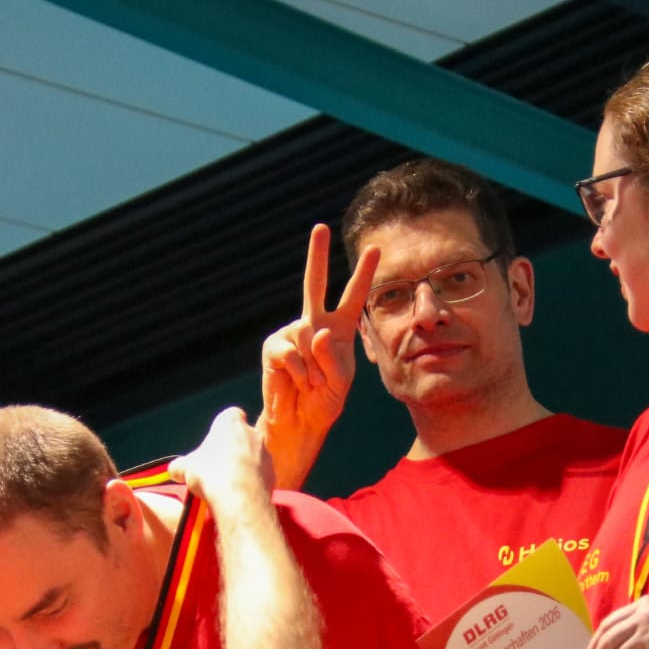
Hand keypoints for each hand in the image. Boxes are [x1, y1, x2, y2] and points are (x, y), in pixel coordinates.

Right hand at [170, 407, 273, 504]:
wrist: (238, 497)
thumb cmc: (210, 473)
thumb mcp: (185, 468)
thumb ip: (180, 465)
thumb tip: (175, 470)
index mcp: (230, 422)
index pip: (230, 416)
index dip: (221, 429)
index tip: (213, 444)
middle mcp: (253, 433)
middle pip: (242, 437)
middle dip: (232, 449)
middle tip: (218, 467)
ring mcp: (266, 453)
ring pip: (254, 456)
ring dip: (244, 467)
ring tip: (228, 485)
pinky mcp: (274, 474)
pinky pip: (261, 475)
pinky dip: (253, 482)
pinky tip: (241, 495)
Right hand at [257, 224, 379, 488]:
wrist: (299, 421)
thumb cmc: (324, 400)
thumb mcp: (341, 380)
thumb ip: (334, 357)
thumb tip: (315, 332)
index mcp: (340, 329)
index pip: (354, 297)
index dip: (363, 274)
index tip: (374, 249)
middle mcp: (315, 324)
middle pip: (314, 284)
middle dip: (316, 255)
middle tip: (320, 227)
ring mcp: (292, 332)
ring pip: (307, 336)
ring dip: (315, 367)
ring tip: (313, 383)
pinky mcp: (274, 346)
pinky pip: (291, 353)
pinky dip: (300, 372)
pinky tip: (299, 382)